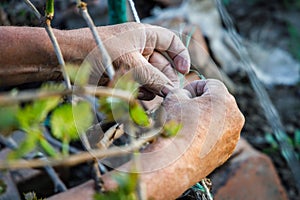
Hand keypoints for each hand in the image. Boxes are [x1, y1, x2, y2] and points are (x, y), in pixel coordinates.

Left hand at [86, 22, 190, 98]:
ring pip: (149, 77)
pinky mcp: (119, 75)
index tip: (184, 71)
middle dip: (163, 79)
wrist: (65, 58)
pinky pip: (136, 84)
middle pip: (161, 64)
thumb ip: (153, 77)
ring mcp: (128, 62)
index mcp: (143, 35)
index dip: (180, 54)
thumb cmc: (96, 51)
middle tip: (165, 94)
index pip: (170, 41)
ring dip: (150, 88)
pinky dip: (137, 92)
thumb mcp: (130, 63)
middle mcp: (137, 47)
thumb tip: (171, 90)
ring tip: (145, 94)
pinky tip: (134, 97)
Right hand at [101, 79, 244, 198]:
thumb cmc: (175, 127)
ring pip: (220, 120)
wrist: (174, 162)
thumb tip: (184, 95)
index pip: (210, 84)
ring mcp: (233, 137)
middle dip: (202, 102)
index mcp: (224, 99)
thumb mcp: (173, 98)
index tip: (182, 95)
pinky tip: (191, 140)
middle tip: (184, 109)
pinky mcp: (227, 152)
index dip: (193, 87)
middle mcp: (235, 117)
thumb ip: (182, 91)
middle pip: (218, 102)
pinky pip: (218, 137)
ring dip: (206, 119)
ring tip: (187, 126)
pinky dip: (208, 135)